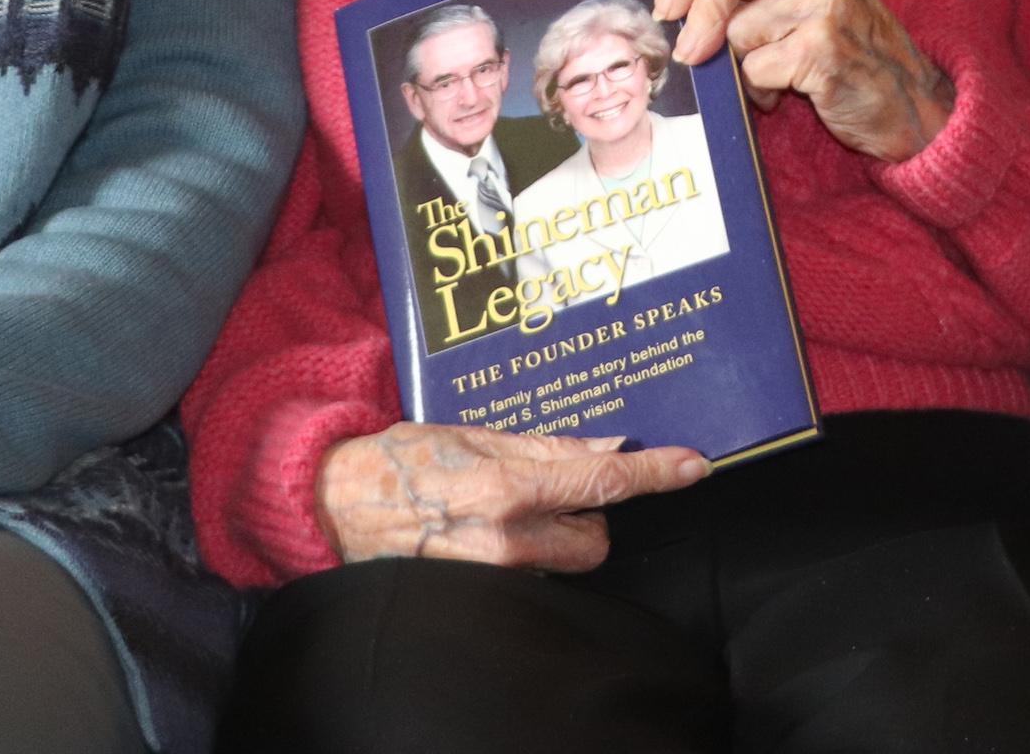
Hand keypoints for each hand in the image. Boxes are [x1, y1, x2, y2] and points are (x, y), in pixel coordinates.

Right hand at [314, 423, 705, 568]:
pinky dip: (528, 556)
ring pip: (567, 560)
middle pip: (596, 536)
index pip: (602, 481)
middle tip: (549, 490)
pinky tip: (492, 534)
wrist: (335, 504)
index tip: (694, 465)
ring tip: (509, 511)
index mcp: (509, 484)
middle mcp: (507, 537)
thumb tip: (608, 445)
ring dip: (557, 537)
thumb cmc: (404, 460)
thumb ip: (547, 445)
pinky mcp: (481, 596)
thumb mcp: (476, 433)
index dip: (654, 472)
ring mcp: (493, 574)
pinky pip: (532, 578)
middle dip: (587, 514)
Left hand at [655, 0, 954, 162]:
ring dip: (742, 65)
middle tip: (688, 49)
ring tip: (779, 74)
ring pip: (735, 28)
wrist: (910, 103)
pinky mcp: (823, 47)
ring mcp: (827, 1)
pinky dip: (761, 90)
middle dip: (695, 11)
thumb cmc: (846, 51)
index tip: (667, 8)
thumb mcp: (802, 0)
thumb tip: (677, 5)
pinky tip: (793, 91)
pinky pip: (754, 69)